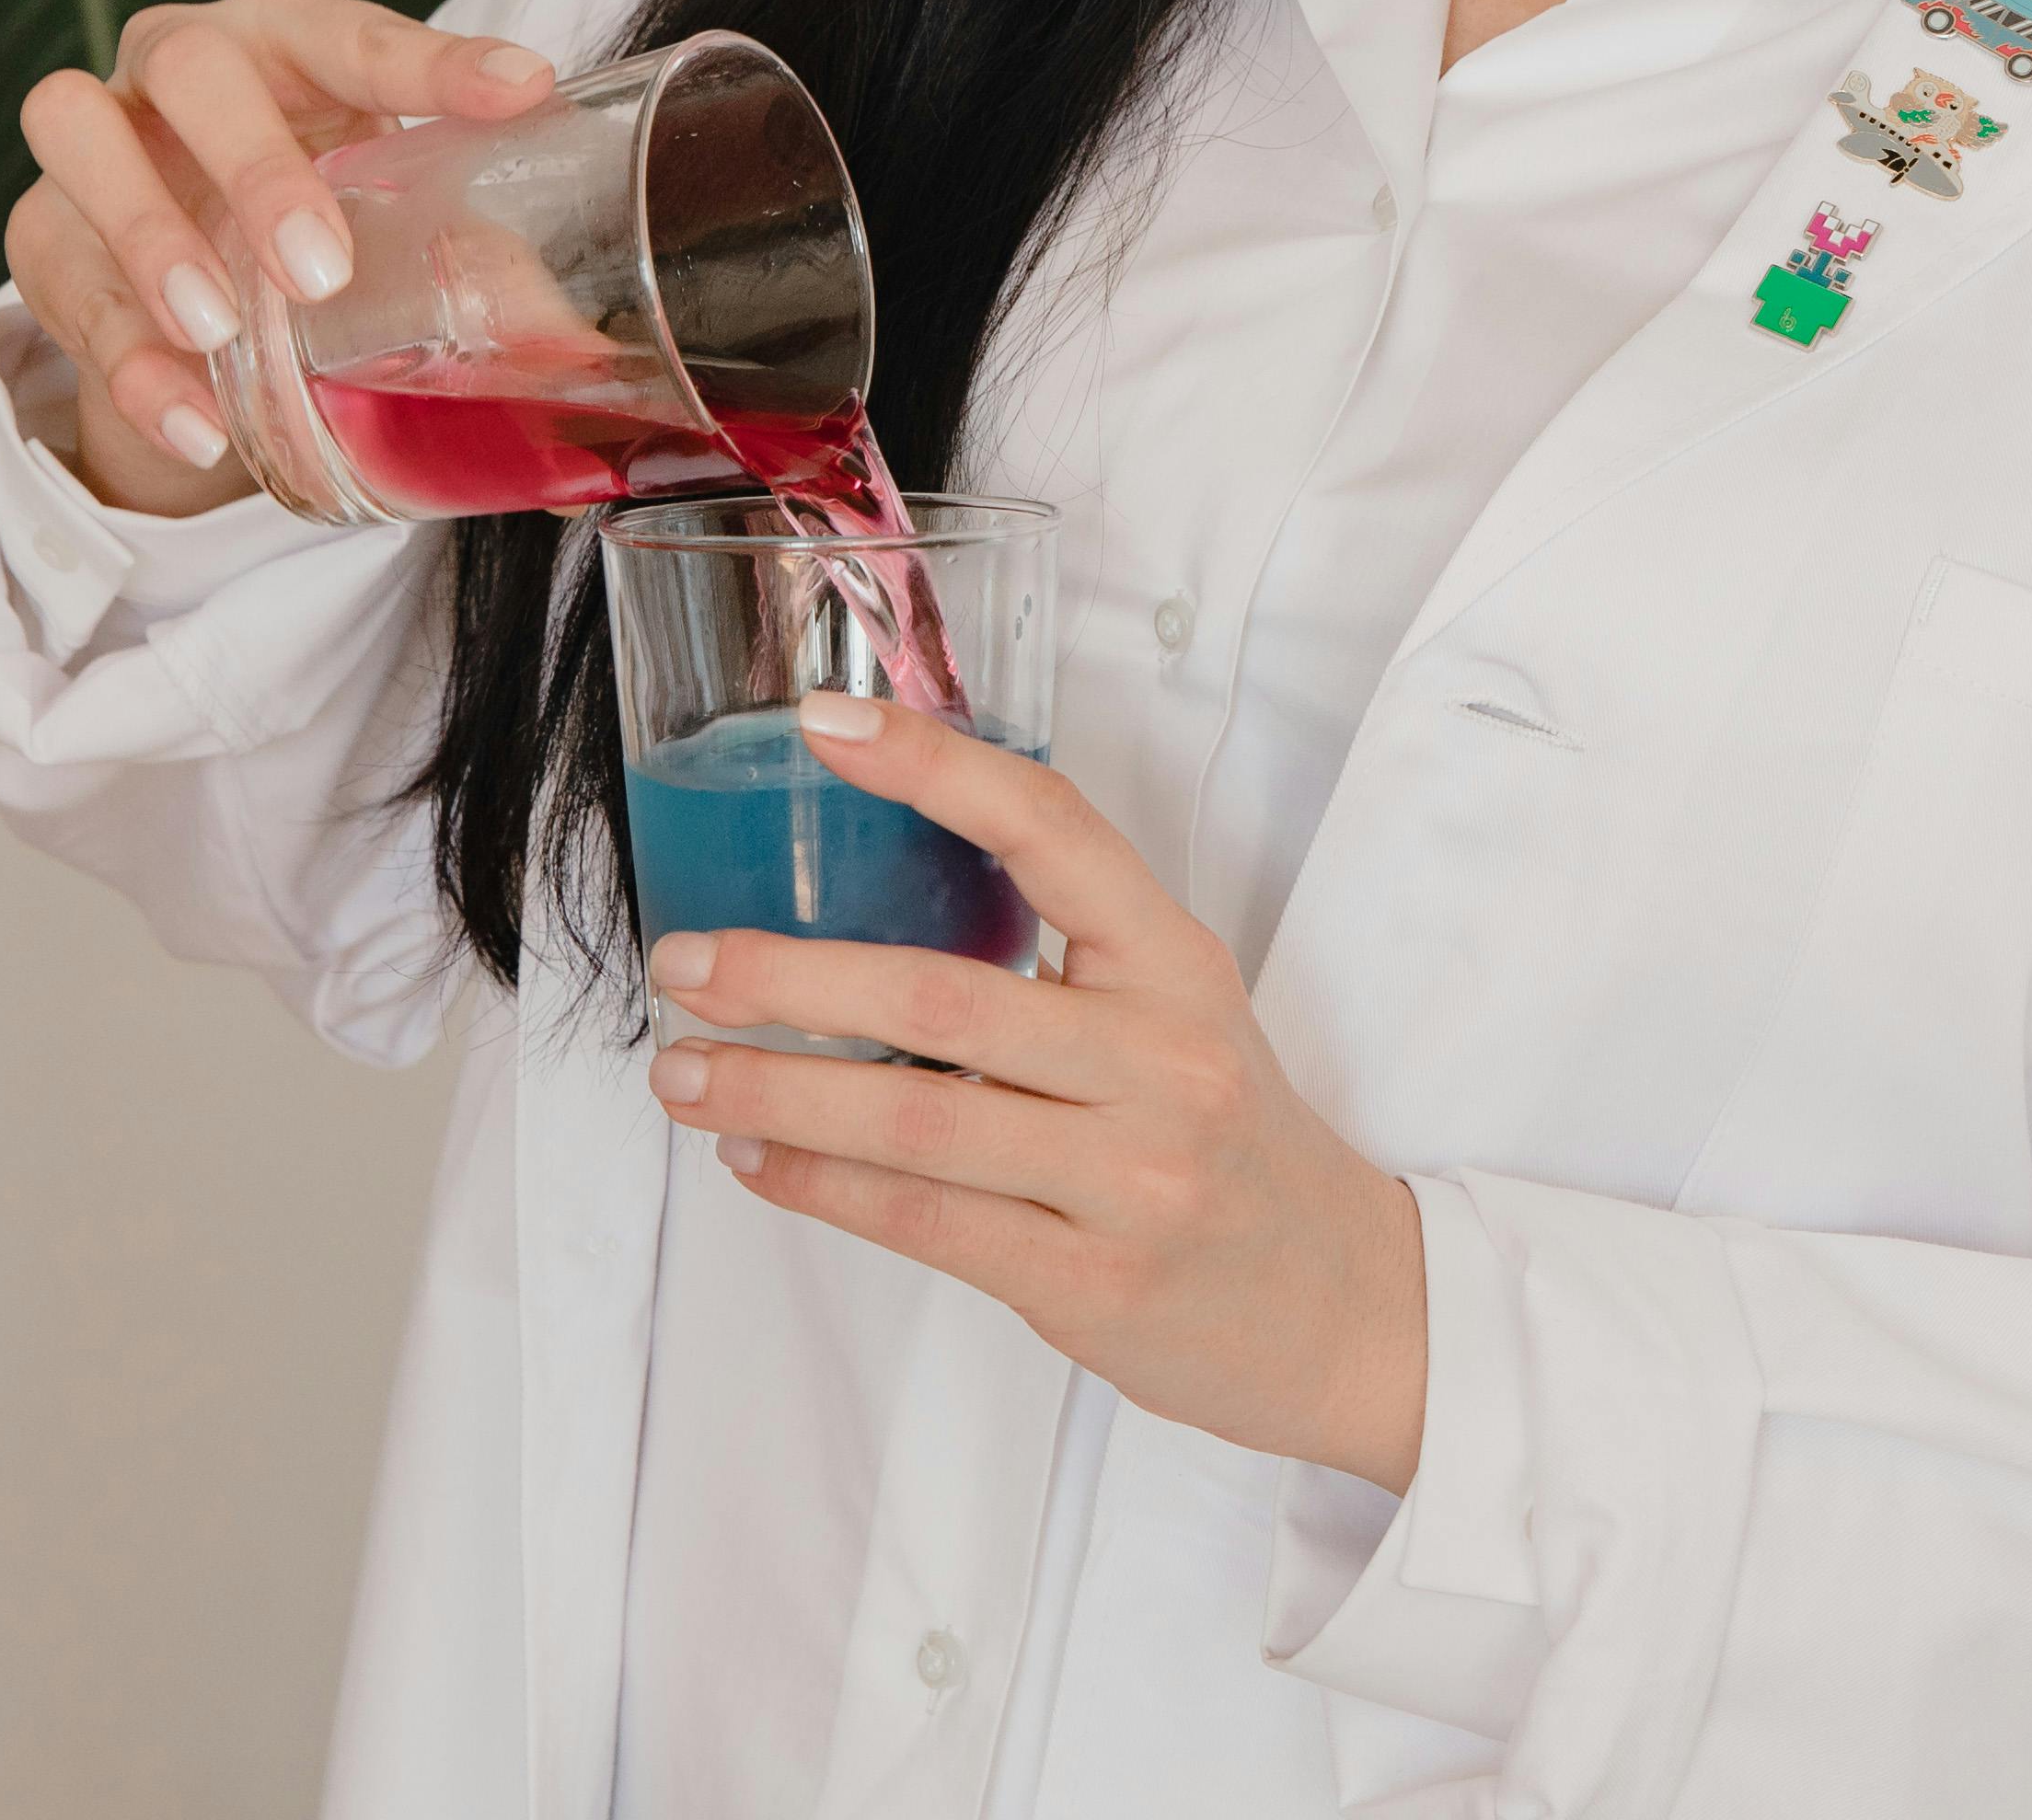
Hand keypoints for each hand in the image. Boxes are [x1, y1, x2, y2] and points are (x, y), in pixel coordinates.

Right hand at [2, 0, 553, 512]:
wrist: (199, 288)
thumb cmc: (312, 212)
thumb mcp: (388, 219)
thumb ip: (467, 255)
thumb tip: (573, 336)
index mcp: (287, 37)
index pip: (355, 31)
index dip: (435, 60)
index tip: (522, 93)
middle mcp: (179, 61)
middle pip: (190, 61)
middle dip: (253, 164)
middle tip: (317, 271)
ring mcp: (98, 133)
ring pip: (79, 130)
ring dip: (151, 236)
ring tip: (220, 333)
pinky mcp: (43, 227)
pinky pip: (59, 274)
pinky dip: (123, 356)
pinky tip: (192, 419)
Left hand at [652, 694, 1430, 1490]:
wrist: (1348, 1306)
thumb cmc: (1232, 1142)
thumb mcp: (1180, 1014)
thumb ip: (1061, 959)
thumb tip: (861, 911)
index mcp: (1178, 962)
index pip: (1051, 830)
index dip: (936, 766)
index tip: (825, 725)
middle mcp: (1160, 1058)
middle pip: (942, 995)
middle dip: (788, 977)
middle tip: (684, 962)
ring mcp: (1129, 1176)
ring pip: (914, 1121)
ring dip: (775, 1092)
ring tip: (683, 1073)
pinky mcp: (1090, 1282)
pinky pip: (923, 1222)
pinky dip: (819, 1186)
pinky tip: (754, 1158)